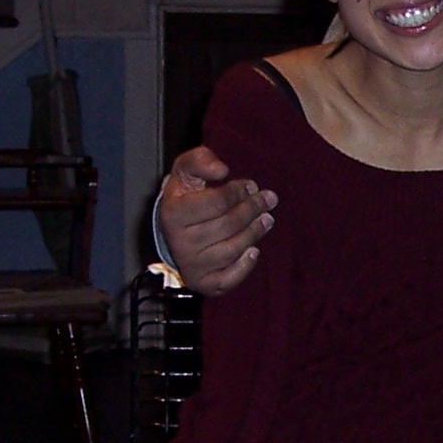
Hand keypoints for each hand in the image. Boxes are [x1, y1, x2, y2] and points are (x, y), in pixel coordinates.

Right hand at [157, 145, 276, 296]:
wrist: (172, 229)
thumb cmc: (185, 195)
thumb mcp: (186, 170)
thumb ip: (200, 160)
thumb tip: (221, 170)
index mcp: (173, 214)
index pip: (216, 202)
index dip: (238, 192)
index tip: (251, 185)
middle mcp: (180, 242)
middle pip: (228, 225)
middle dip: (253, 209)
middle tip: (269, 199)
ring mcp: (191, 265)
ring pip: (232, 249)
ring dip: (255, 233)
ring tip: (268, 219)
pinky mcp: (202, 283)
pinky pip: (228, 279)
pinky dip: (244, 267)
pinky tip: (254, 251)